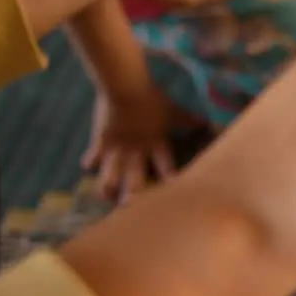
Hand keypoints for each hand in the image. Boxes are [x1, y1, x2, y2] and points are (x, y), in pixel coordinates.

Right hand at [84, 86, 178, 201]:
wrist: (125, 85)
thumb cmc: (152, 98)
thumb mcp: (173, 110)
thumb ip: (188, 120)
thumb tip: (206, 122)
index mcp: (157, 144)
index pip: (167, 169)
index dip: (171, 183)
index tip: (174, 200)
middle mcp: (137, 152)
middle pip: (135, 182)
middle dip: (133, 198)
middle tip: (132, 210)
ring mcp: (117, 149)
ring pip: (110, 178)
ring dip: (108, 189)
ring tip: (108, 198)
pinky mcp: (100, 142)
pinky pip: (91, 159)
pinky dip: (90, 164)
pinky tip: (89, 168)